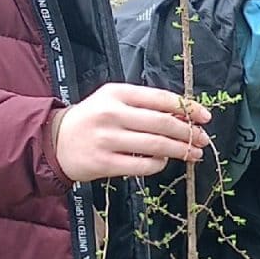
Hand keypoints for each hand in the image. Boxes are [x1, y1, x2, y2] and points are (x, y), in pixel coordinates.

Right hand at [53, 84, 209, 181]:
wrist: (53, 141)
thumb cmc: (92, 119)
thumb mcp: (113, 101)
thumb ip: (144, 105)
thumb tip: (184, 115)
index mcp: (117, 93)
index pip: (161, 98)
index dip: (188, 108)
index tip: (205, 117)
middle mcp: (111, 114)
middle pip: (163, 123)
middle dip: (189, 132)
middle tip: (204, 140)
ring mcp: (107, 139)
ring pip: (156, 145)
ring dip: (181, 150)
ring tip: (194, 154)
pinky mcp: (104, 162)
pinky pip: (142, 165)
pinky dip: (159, 164)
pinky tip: (164, 162)